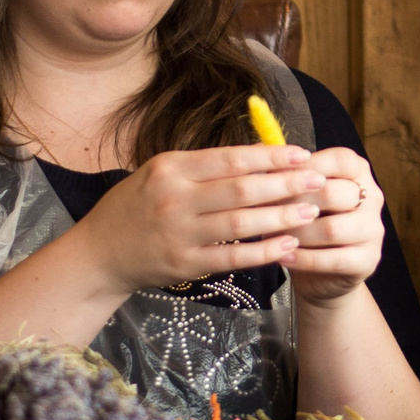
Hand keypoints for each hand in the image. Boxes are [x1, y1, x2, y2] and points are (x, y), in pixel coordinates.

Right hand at [69, 143, 327, 294]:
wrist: (100, 252)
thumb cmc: (137, 206)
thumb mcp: (161, 173)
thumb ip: (204, 166)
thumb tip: (260, 155)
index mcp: (171, 168)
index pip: (231, 158)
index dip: (271, 157)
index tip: (303, 154)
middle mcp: (174, 198)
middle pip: (242, 189)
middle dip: (286, 184)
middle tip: (319, 180)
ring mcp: (179, 234)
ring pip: (241, 223)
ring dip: (282, 217)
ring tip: (312, 211)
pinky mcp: (184, 265)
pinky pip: (232, 257)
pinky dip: (263, 251)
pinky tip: (288, 246)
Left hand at [283, 147, 387, 307]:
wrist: (321, 271)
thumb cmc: (305, 222)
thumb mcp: (296, 194)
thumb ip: (285, 174)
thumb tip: (259, 152)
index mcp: (358, 171)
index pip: (340, 160)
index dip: (307, 167)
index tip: (276, 178)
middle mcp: (373, 197)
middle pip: (334, 193)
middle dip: (295, 204)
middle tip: (267, 212)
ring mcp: (374, 229)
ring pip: (333, 229)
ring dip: (298, 233)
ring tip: (274, 237)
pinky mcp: (369, 259)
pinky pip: (335, 259)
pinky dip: (304, 259)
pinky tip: (284, 256)